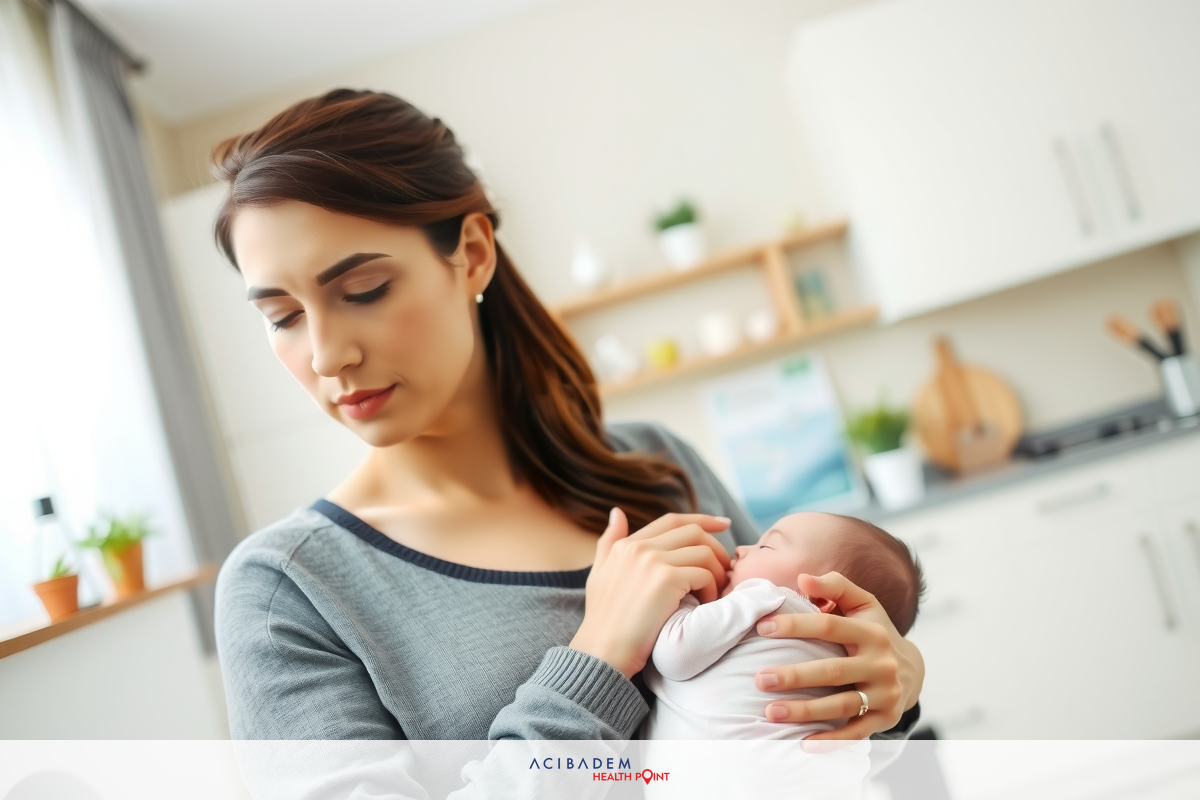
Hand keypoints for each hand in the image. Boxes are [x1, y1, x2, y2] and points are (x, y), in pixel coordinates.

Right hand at [569, 508, 731, 677]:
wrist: (602, 651)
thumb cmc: (603, 620)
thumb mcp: (599, 574)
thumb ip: (609, 542)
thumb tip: (617, 511)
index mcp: (627, 544)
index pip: (673, 520)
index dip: (702, 519)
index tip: (724, 525)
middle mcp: (640, 547)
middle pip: (693, 532)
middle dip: (716, 547)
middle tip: (726, 569)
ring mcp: (653, 561)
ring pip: (703, 552)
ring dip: (717, 571)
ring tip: (715, 592)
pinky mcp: (666, 580)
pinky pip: (704, 574)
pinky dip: (712, 589)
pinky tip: (706, 605)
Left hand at [754, 571, 924, 739]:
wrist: (912, 669)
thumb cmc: (873, 630)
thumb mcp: (862, 603)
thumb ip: (835, 586)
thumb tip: (802, 579)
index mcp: (871, 631)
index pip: (828, 625)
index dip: (795, 625)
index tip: (762, 628)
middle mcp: (880, 663)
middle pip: (832, 670)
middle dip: (794, 675)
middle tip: (759, 679)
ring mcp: (885, 693)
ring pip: (841, 705)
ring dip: (805, 711)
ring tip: (770, 712)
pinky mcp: (885, 718)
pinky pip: (856, 732)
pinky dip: (831, 741)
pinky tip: (803, 744)